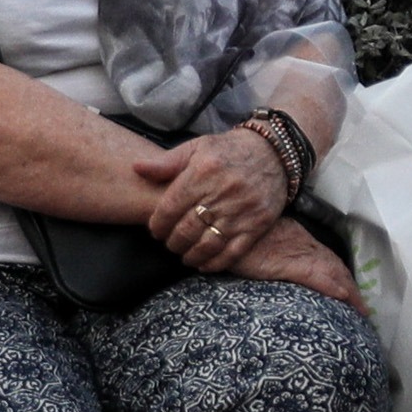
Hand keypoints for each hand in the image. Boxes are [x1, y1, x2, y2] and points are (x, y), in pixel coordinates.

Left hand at [132, 125, 292, 273]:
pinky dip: (215, 263)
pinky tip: (204, 264)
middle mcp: (223, 192)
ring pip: (207, 244)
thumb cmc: (229, 150)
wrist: (275, 152)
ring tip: (184, 254)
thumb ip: (166, 162)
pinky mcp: (257, 224)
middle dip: (172, 241)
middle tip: (169, 243)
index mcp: (203, 171)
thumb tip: (136, 168)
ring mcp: (242, 211)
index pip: (170, 207)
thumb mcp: (197, 147)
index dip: (157, 224)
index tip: (155, 230)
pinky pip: (233, 252)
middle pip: (187, 229)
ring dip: (190, 255)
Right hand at [225, 215, 359, 310]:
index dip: (340, 276)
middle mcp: (304, 245)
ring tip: (360, 309)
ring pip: (332, 271)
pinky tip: (343, 296)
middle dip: (350, 286)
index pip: (327, 259)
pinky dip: (331, 285)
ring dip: (348, 290)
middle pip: (335, 266)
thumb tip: (270, 263)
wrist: (224, 225)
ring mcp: (298, 252)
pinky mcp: (288, 262)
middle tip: (362, 307)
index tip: (350, 291)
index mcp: (298, 240)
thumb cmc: (239, 237)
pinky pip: (315, 275)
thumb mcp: (258, 244)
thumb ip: (269, 253)